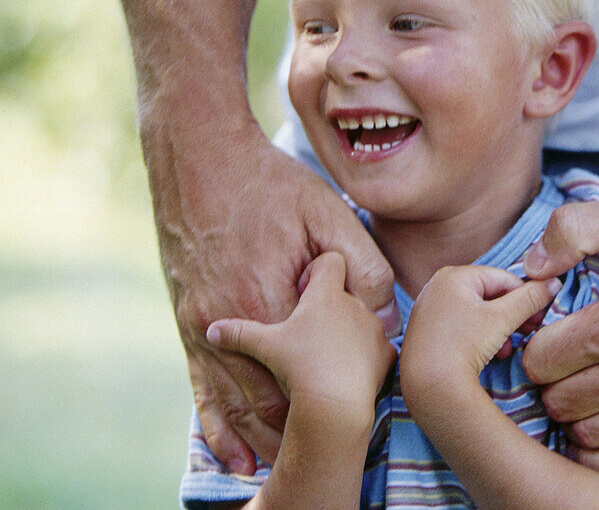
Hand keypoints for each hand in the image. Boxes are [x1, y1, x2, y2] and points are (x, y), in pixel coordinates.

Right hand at [158, 127, 397, 471]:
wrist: (200, 158)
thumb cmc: (270, 183)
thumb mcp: (327, 212)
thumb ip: (359, 263)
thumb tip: (383, 310)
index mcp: (270, 298)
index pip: (307, 369)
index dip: (333, 403)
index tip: (357, 426)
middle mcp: (230, 322)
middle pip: (267, 398)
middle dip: (297, 433)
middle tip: (326, 463)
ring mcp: (202, 325)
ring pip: (233, 403)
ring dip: (260, 439)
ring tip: (286, 470)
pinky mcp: (186, 321)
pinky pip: (199, 387)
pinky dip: (215, 425)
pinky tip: (228, 454)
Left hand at [402, 266, 560, 384]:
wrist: (428, 388)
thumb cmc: (464, 346)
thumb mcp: (502, 319)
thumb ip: (530, 298)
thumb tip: (554, 283)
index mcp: (453, 275)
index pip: (502, 278)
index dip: (526, 296)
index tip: (540, 316)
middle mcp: (436, 286)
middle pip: (488, 295)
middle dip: (511, 315)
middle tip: (530, 332)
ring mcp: (428, 310)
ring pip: (476, 312)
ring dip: (498, 329)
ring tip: (508, 349)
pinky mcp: (425, 333)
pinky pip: (461, 326)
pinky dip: (479, 337)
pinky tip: (491, 355)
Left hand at [521, 192, 598, 478]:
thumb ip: (574, 229)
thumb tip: (529, 268)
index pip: (540, 361)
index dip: (538, 346)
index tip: (552, 335)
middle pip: (558, 402)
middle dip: (554, 381)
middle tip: (569, 362)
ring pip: (588, 436)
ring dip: (580, 415)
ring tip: (591, 388)